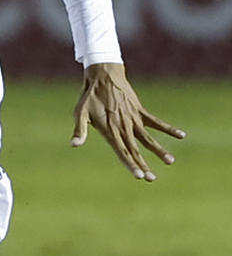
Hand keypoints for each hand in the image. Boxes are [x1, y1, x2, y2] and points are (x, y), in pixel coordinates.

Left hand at [70, 61, 184, 180]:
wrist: (103, 76)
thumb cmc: (89, 97)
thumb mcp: (80, 113)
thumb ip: (79, 130)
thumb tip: (74, 144)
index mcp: (109, 130)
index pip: (122, 151)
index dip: (130, 164)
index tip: (139, 176)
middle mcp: (123, 126)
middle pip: (135, 149)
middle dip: (144, 165)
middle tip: (152, 179)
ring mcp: (133, 118)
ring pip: (148, 138)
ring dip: (159, 150)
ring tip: (170, 162)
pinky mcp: (139, 111)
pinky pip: (156, 122)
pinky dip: (168, 129)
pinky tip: (181, 135)